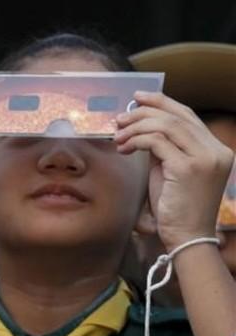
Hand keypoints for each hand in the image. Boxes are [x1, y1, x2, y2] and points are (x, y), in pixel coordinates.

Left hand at [115, 92, 233, 250]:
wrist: (188, 237)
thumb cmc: (177, 208)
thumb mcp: (173, 171)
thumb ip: (167, 149)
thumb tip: (143, 128)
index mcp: (217, 149)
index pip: (188, 116)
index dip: (163, 103)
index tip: (139, 98)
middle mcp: (216, 150)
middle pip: (177, 117)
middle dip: (145, 112)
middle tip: (121, 118)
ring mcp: (204, 158)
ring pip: (166, 126)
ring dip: (136, 127)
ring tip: (118, 136)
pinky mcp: (187, 168)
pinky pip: (156, 142)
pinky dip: (136, 140)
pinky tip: (124, 148)